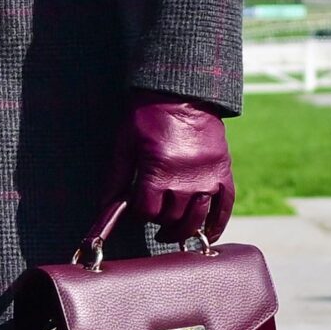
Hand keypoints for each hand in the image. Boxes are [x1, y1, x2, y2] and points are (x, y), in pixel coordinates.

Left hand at [100, 93, 234, 243]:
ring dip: (183, 230)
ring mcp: (208, 177)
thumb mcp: (125, 144)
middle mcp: (186, 178)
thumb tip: (105, 207)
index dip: (139, 215)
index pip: (147, 212)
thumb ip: (116, 178)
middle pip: (171, 218)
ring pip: (196, 218)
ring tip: (173, 232)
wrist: (182, 92)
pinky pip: (224, 207)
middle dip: (159, 222)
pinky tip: (207, 237)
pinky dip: (217, 225)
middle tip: (154, 218)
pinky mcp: (223, 171)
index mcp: (159, 171)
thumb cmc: (148, 116)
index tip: (137, 210)